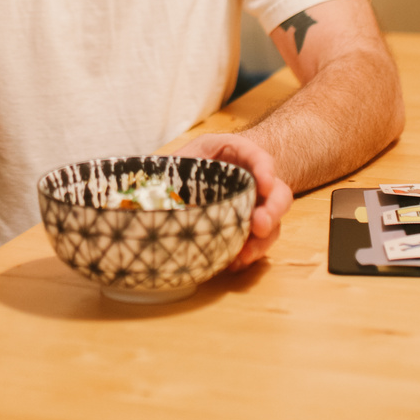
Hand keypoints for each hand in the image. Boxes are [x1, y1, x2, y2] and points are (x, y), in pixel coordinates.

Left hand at [175, 132, 291, 268]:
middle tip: (259, 226)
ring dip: (261, 242)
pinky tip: (232, 264)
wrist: (205, 181)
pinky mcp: (251, 231)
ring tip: (243, 256)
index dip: (264, 168)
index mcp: (238, 155)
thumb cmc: (195, 164)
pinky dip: (248, 255)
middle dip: (271, 211)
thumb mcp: (184, 155)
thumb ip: (171, 164)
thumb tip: (141, 180)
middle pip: (278, 194)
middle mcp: (255, 183)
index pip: (258, 156)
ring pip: (272, 224)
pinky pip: (258, 244)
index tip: (263, 183)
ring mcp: (257, 208)